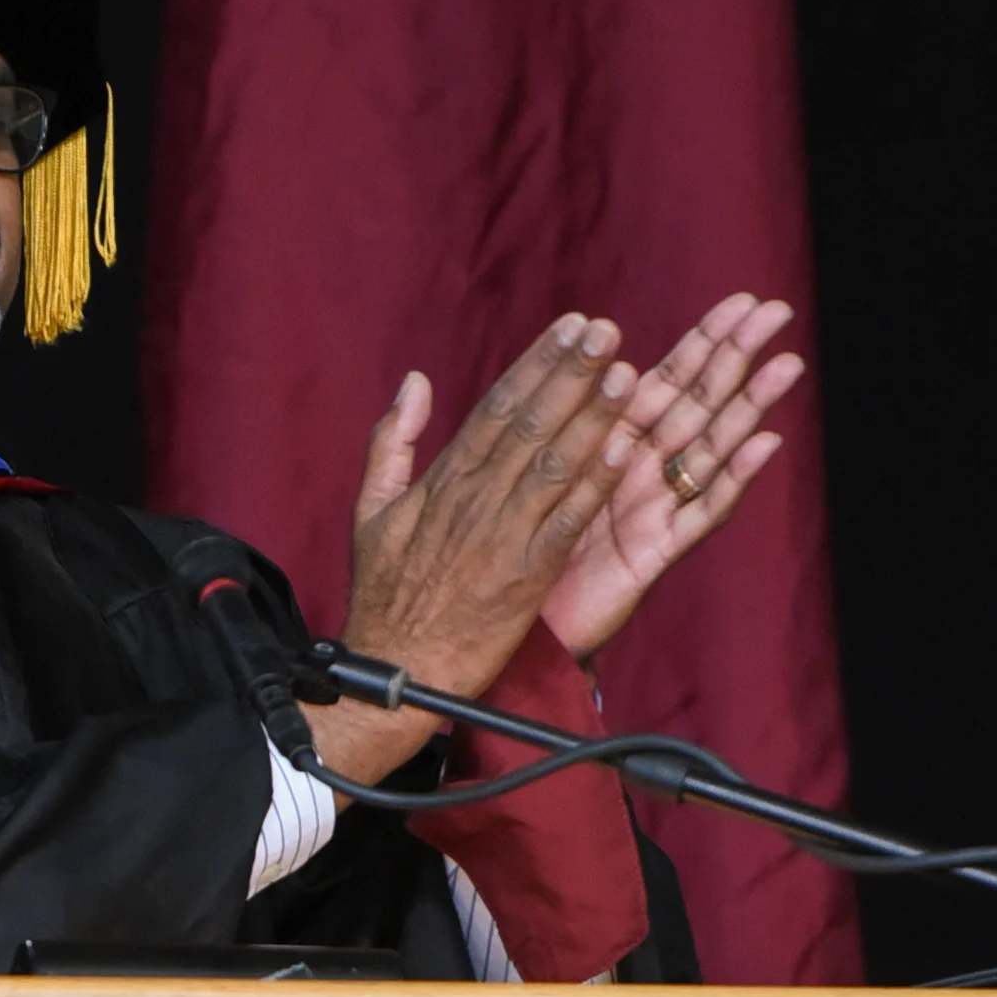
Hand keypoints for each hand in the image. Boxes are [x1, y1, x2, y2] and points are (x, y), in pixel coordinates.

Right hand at [303, 313, 636, 786]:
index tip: (570, 327)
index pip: (496, 407)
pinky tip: (625, 450)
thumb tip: (414, 382)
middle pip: (528, 424)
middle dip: (570, 373)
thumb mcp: (370, 510)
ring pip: (553, 464)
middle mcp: (473, 501)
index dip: (537, 363)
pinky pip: (567, 521)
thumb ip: (392, 442)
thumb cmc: (382, 595)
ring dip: (592, 417)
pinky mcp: (525, 577)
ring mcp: (501, 537)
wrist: (393, 669)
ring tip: (625, 374)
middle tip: (606, 330)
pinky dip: (595, 484)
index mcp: (440, 482)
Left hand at [538, 294, 804, 660]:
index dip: (700, 343)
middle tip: (776, 312)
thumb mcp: (519, 478)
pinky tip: (765, 443)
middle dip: (735, 359)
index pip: (662, 383)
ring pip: (709, 450)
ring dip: (748, 408)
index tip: (738, 301)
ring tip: (786, 365)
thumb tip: (567, 366)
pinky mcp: (654, 553)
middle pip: (695, 406)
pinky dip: (732, 478)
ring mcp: (652, 512)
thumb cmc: (510, 552)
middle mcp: (638, 475)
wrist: (507, 627)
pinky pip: (698, 512)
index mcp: (606, 447)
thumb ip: (541, 424)